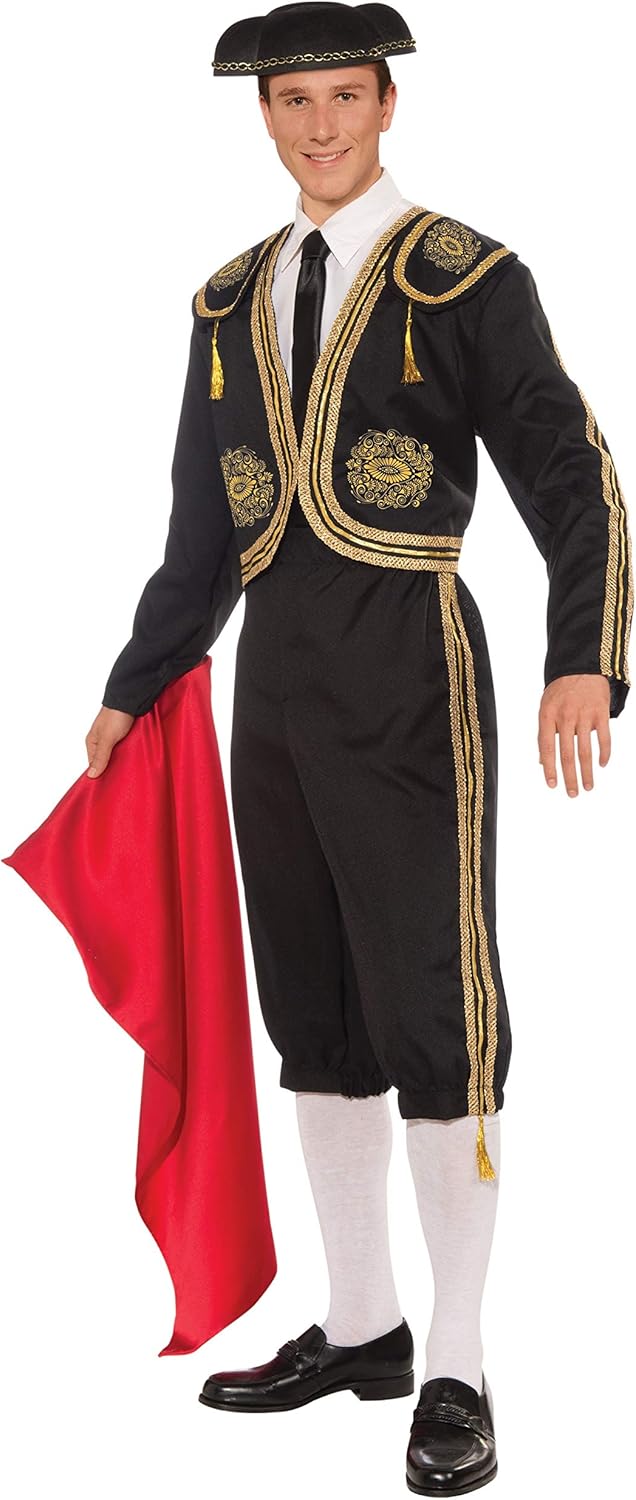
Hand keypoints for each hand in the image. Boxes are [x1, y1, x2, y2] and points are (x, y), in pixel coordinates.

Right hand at [85, 705, 134, 777]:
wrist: (131, 698)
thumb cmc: (115, 715)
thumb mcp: (107, 739)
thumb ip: (100, 757)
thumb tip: (91, 776)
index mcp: (92, 742)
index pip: (93, 764)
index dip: (100, 774)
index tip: (107, 785)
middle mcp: (101, 741)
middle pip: (105, 761)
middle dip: (112, 768)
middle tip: (120, 780)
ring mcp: (113, 738)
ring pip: (116, 755)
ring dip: (122, 761)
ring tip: (128, 771)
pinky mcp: (125, 735)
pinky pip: (125, 748)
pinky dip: (129, 753)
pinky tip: (133, 759)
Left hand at [538, 674, 610, 794]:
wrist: (580, 667)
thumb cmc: (561, 690)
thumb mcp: (545, 708)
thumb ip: (544, 734)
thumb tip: (542, 762)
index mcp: (548, 716)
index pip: (546, 748)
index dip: (549, 768)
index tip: (552, 785)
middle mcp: (566, 716)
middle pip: (567, 753)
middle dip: (569, 777)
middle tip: (572, 793)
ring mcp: (584, 714)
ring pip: (586, 750)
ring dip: (587, 771)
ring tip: (588, 786)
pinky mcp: (601, 712)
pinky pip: (604, 737)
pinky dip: (604, 753)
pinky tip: (602, 764)